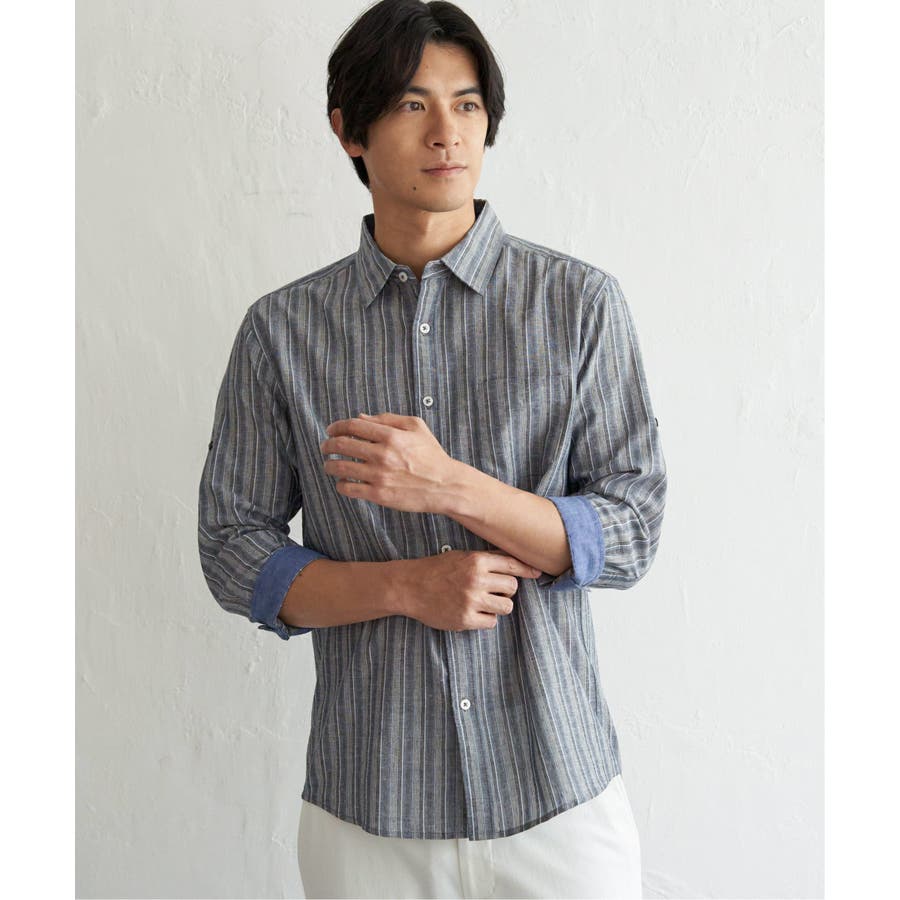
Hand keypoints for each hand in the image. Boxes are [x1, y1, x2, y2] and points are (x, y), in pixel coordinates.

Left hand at [319, 412, 460, 513]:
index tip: (331, 430)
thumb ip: (388, 419)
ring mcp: (379, 475)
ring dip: (329, 465)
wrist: (445, 486)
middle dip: (328, 445)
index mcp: (391, 435)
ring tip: (329, 465)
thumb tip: (361, 417)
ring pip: (341, 468)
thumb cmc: (432, 456)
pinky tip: (342, 482)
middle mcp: (383, 454)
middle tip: (325, 447)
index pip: (353, 426)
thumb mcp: (416, 427)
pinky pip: (349, 489)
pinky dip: (340, 484)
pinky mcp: (379, 495)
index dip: (337, 426)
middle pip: (342, 445)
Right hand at [394, 550, 541, 631]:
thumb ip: (487, 559)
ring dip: (499, 606)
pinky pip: (492, 622)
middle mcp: (476, 580)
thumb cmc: (437, 569)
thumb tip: (517, 562)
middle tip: (494, 590)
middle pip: (513, 588)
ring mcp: (471, 601)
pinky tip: (475, 613)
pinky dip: (487, 619)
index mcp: (476, 561)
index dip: (527, 570)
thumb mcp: (462, 556)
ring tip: (485, 602)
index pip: (512, 565)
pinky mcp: (465, 620)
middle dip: (507, 590)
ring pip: (506, 607)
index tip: (537, 574)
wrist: (409, 587)